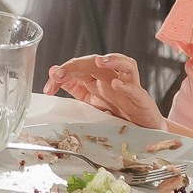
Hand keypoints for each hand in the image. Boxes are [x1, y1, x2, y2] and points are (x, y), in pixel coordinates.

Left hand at [44, 54, 166, 129]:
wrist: (144, 132)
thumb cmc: (119, 114)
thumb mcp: (91, 102)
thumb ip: (74, 87)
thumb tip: (53, 71)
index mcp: (99, 80)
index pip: (78, 68)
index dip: (62, 73)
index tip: (48, 88)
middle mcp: (113, 80)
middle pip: (96, 63)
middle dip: (76, 65)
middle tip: (58, 75)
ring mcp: (129, 88)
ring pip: (125, 65)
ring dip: (112, 60)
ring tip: (98, 61)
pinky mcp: (142, 101)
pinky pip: (136, 89)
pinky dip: (126, 85)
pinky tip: (116, 83)